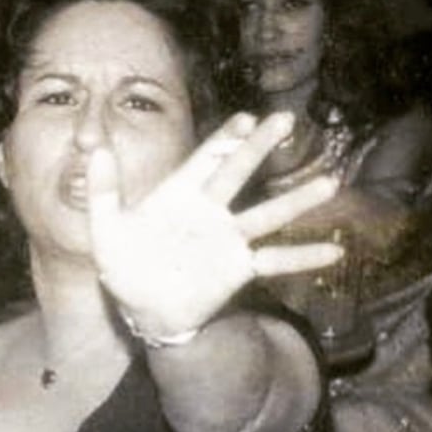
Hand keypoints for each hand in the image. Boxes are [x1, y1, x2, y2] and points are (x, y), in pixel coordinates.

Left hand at [87, 112, 342, 339]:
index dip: (225, 138)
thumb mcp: (106, 230)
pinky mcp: (239, 268)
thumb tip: (95, 147)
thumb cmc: (125, 268)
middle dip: (260, 147)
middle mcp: (210, 211)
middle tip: (286, 119)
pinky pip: (276, 261)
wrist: (144, 312)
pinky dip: (304, 257)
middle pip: (238, 173)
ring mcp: (228, 239)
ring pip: (267, 214)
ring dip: (297, 200)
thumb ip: (102, 191)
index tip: (247, 118)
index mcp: (179, 195)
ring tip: (330, 182)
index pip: (205, 159)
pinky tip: (335, 252)